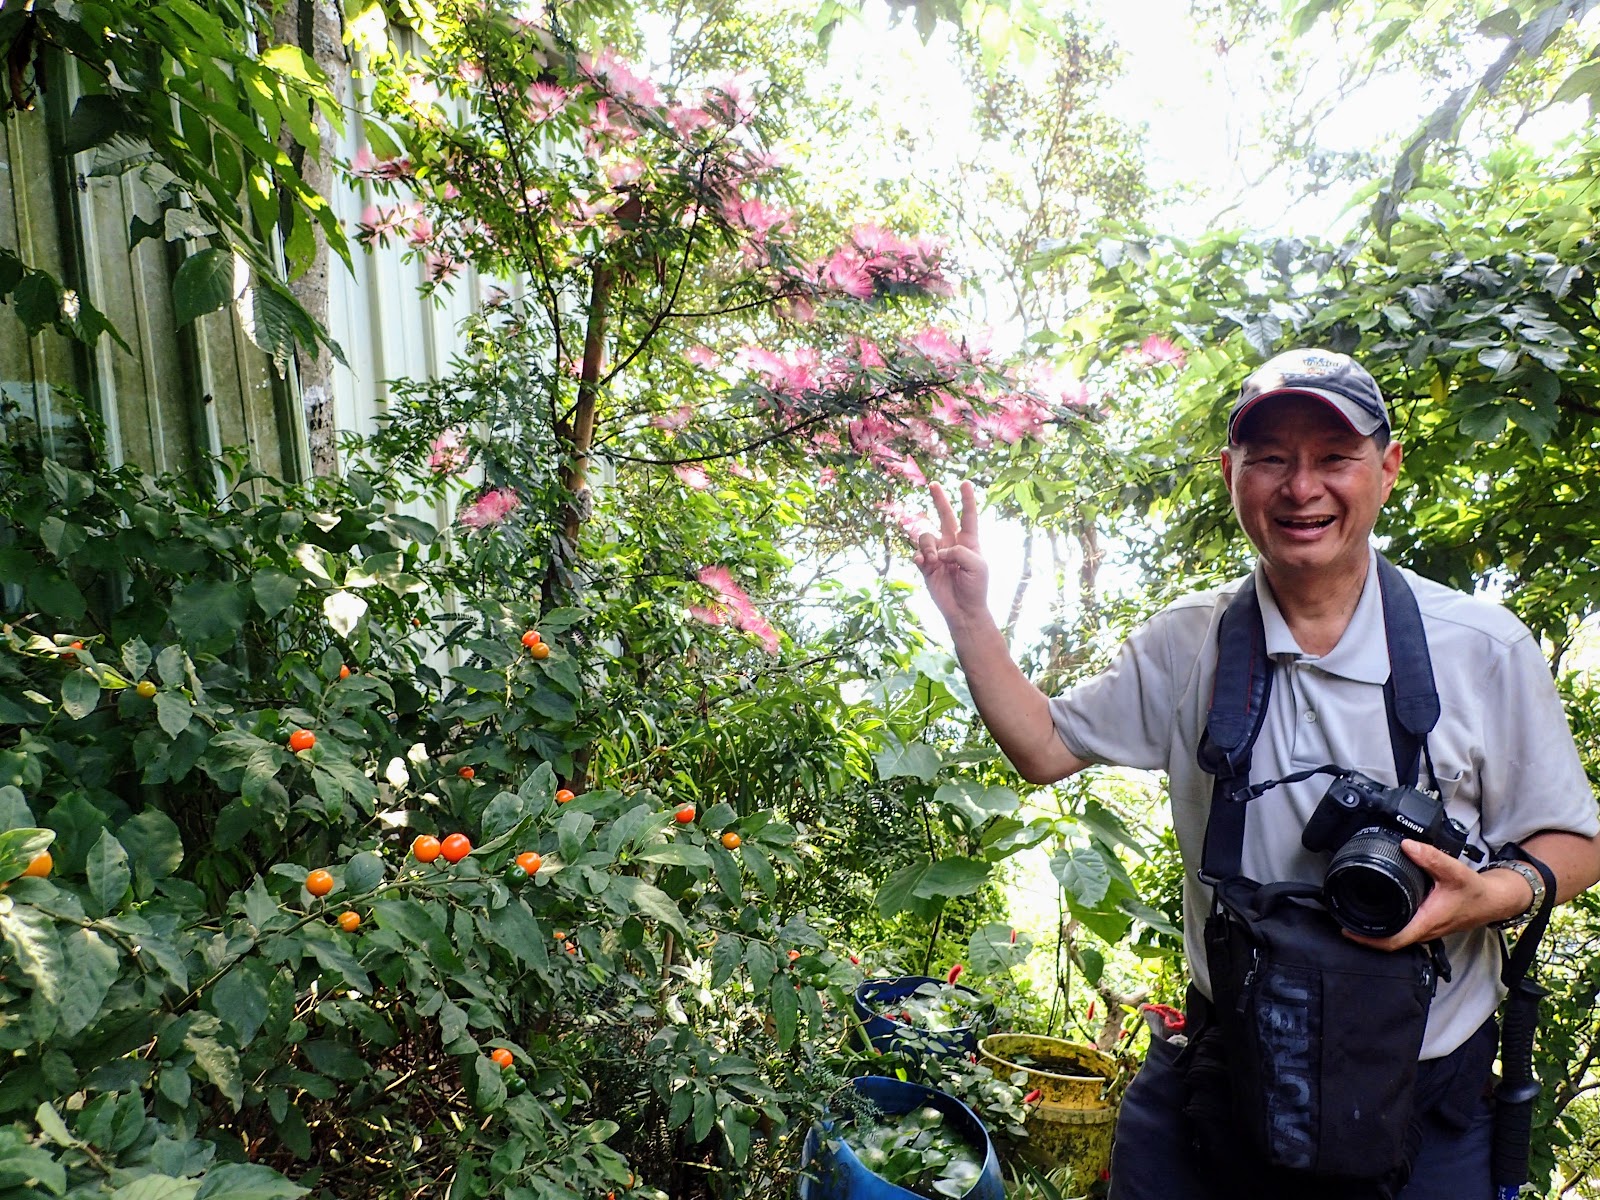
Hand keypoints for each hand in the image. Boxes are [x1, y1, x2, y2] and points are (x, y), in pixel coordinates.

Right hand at [914, 481, 989, 629]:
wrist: (963, 610)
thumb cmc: (976, 587)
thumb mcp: (977, 565)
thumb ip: (959, 551)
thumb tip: (938, 550)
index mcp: (969, 542)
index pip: (968, 516)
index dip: (967, 499)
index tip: (965, 483)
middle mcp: (952, 544)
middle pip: (945, 516)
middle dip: (939, 500)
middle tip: (934, 484)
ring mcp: (938, 554)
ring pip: (926, 536)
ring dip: (928, 546)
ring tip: (933, 561)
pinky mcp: (926, 566)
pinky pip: (917, 553)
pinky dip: (920, 557)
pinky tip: (925, 564)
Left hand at [1343, 839, 1529, 950]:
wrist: (1494, 900)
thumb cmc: (1476, 891)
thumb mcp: (1454, 871)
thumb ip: (1431, 857)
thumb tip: (1407, 845)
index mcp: (1426, 922)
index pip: (1392, 941)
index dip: (1368, 940)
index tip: (1347, 931)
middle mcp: (1424, 931)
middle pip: (1389, 942)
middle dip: (1365, 936)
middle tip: (1342, 920)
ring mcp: (1425, 930)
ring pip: (1396, 937)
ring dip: (1375, 931)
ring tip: (1353, 916)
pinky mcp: (1427, 924)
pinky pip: (1403, 930)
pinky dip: (1388, 925)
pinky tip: (1377, 913)